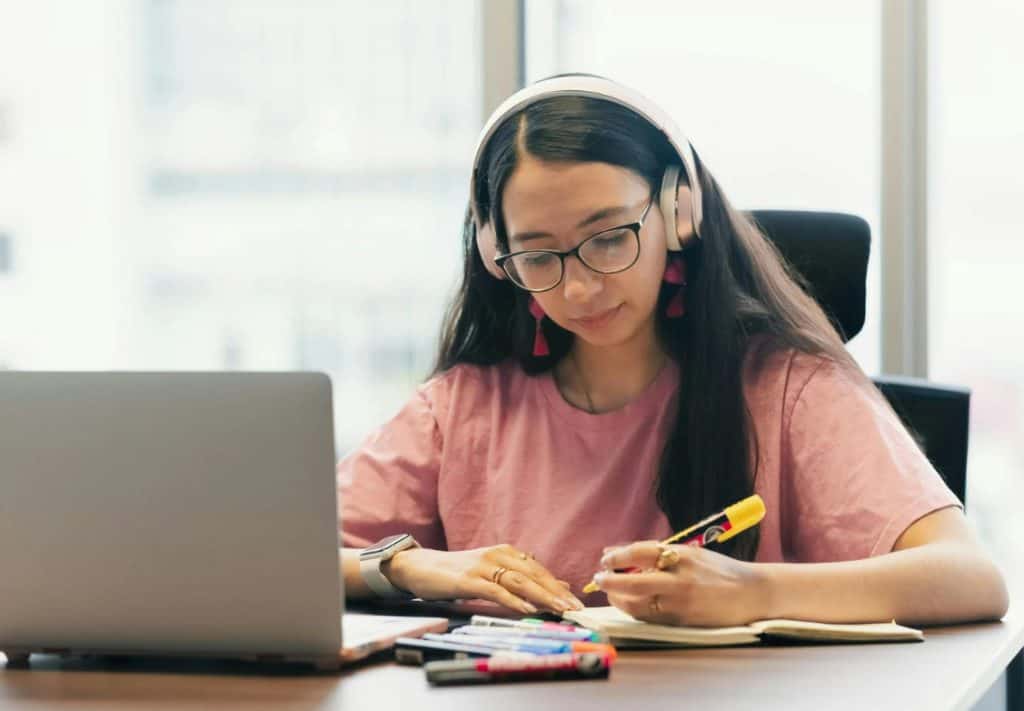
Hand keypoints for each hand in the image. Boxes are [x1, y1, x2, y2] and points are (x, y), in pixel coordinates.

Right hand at [384, 544, 583, 614]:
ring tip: (559, 609)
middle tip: (575, 608)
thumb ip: (522, 578)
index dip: (558, 586)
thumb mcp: (493, 572)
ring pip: (519, 582)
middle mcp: (498, 556)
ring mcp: (483, 567)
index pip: (539, 570)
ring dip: (542, 596)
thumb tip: (558, 585)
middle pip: (533, 575)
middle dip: (557, 593)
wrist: (421, 567)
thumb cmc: (458, 573)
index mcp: (506, 553)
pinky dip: (513, 600)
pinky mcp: (468, 580)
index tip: (576, 602)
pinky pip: (495, 591)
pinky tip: (527, 609)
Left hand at [595, 541, 767, 626]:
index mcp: (683, 557)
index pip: (641, 552)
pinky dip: (634, 610)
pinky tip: (628, 604)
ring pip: (638, 604)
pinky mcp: (682, 622)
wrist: (751, 594)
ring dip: (618, 598)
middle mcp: (681, 580)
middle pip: (634, 581)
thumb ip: (660, 554)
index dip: (618, 555)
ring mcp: (681, 604)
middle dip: (610, 580)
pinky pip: (650, 617)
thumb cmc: (719, 570)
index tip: (605, 558)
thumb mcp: (692, 554)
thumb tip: (621, 554)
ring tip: (611, 592)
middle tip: (598, 578)